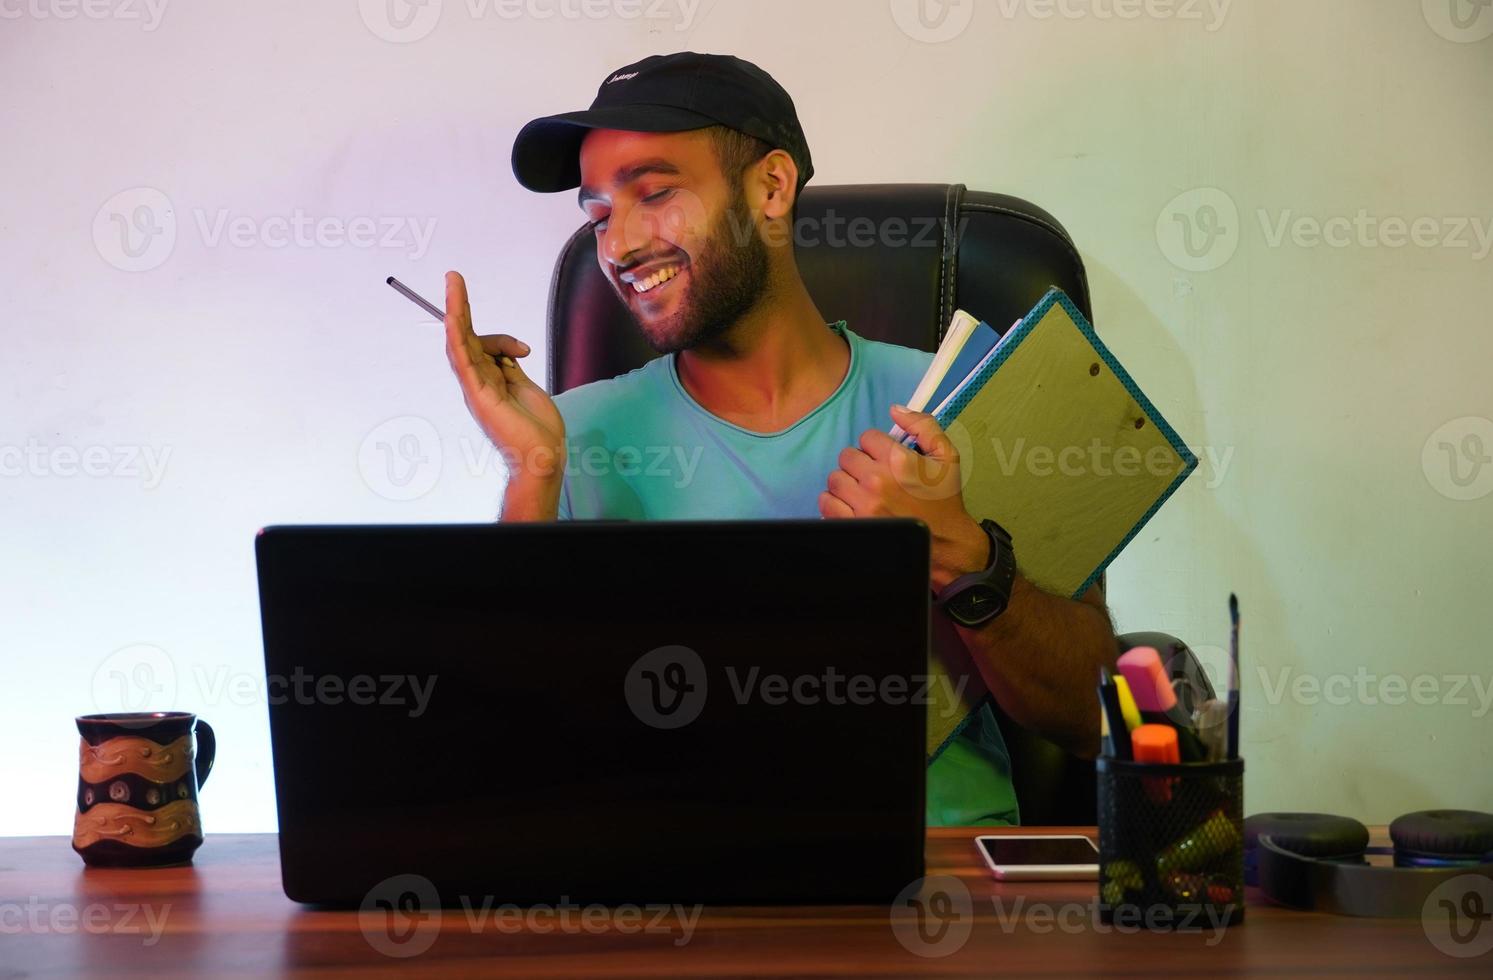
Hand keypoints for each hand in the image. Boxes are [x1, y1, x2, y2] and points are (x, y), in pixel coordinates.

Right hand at [442, 270, 564, 486]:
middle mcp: (478, 382)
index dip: (490, 330)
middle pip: (467, 337)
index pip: (484, 345)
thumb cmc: (536, 428)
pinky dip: (458, 338)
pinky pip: (464, 361)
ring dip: (456, 310)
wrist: (543, 456)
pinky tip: (454, 317)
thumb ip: (512, 368)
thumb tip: (508, 349)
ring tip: (453, 283)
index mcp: (490, 380)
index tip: (513, 336)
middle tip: (454, 277)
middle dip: (460, 306)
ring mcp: (476, 387)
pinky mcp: (479, 394)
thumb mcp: (526, 387)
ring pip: (461, 343)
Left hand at [818, 404, 988, 589]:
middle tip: (874, 476)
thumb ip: (924, 426)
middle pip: (847, 456)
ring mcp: (861, 505)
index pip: (867, 437)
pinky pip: (826, 503)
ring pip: (834, 479)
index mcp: (898, 460)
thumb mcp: (947, 457)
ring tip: (863, 493)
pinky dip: (835, 503)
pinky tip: (852, 507)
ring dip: (846, 483)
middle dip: (860, 464)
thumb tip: (895, 409)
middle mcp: (876, 481)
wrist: (946, 544)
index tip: (886, 459)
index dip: (876, 446)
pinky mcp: (851, 525)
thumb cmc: (945, 501)